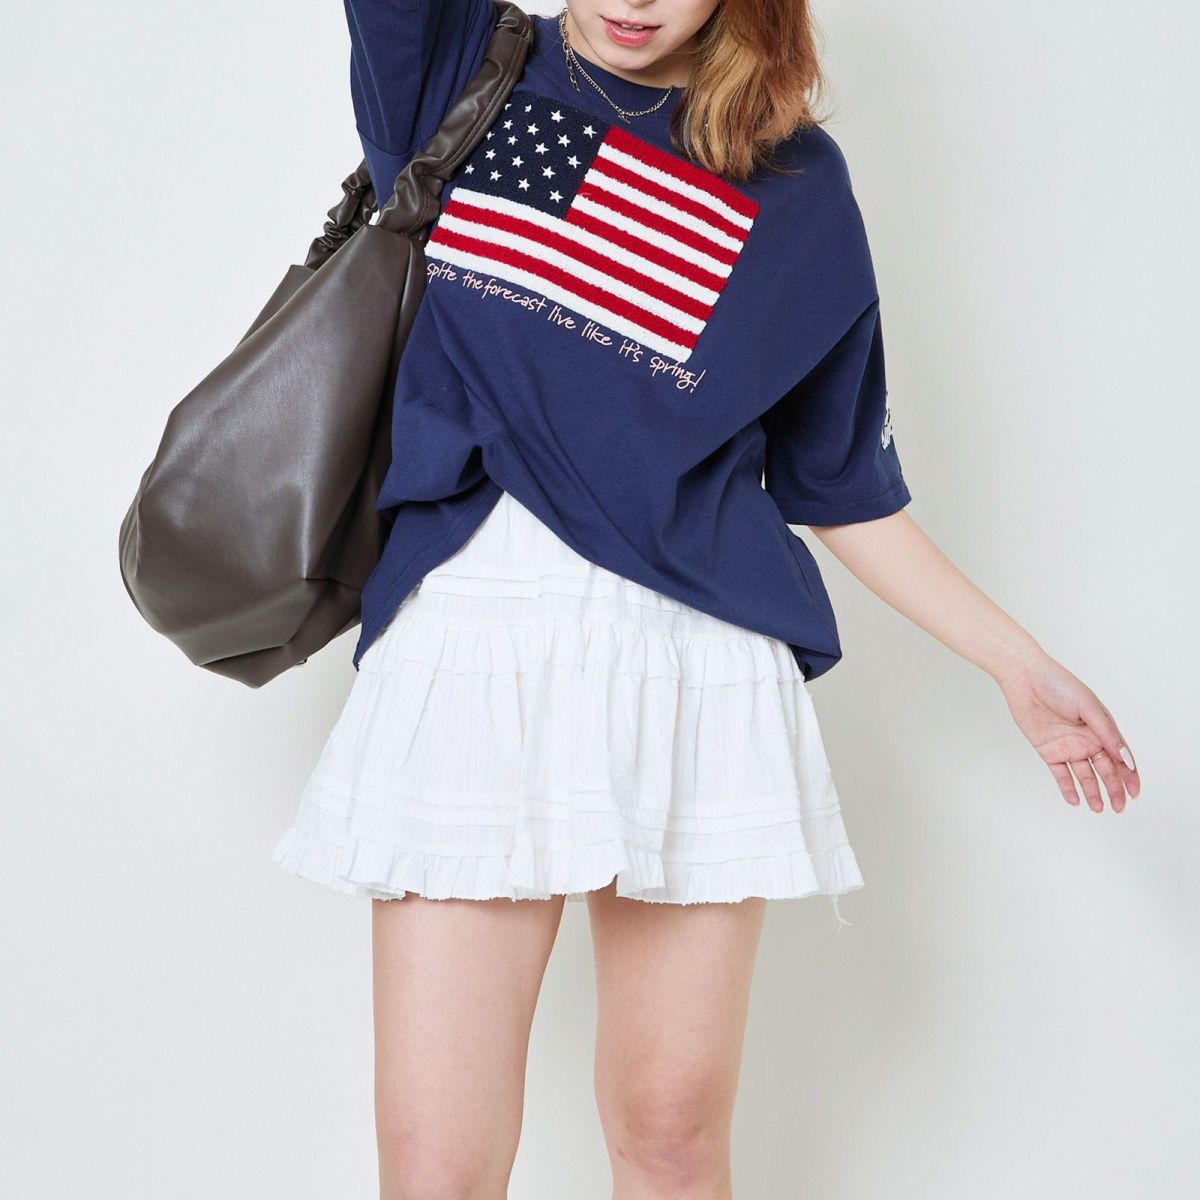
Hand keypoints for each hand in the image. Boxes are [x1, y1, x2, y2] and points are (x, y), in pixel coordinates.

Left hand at [995, 654, 1140, 811]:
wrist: (1024, 678)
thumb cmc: (1059, 685)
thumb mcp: (1089, 708)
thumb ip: (1107, 734)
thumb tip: (1126, 758)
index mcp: (1102, 728)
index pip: (1121, 757)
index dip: (1130, 776)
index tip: (1134, 793)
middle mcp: (1087, 740)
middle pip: (1105, 770)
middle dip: (1114, 789)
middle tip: (1119, 808)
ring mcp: (1068, 747)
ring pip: (1084, 776)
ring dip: (1092, 792)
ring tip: (1099, 808)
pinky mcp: (1049, 751)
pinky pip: (1061, 774)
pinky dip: (1068, 788)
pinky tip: (1075, 800)